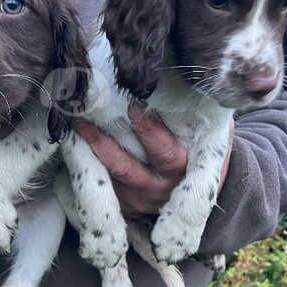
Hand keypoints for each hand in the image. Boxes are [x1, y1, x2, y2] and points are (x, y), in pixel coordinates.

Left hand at [75, 105, 232, 213]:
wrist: (201, 189)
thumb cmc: (205, 150)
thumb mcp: (214, 134)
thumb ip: (202, 116)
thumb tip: (186, 82)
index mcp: (184, 169)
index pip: (164, 152)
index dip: (148, 130)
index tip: (132, 107)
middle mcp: (159, 188)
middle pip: (125, 167)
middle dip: (102, 143)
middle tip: (82, 118)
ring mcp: (139, 199)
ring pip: (109, 177)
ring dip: (88, 152)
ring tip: (72, 126)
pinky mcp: (124, 204)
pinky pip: (102, 186)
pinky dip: (86, 165)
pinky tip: (74, 145)